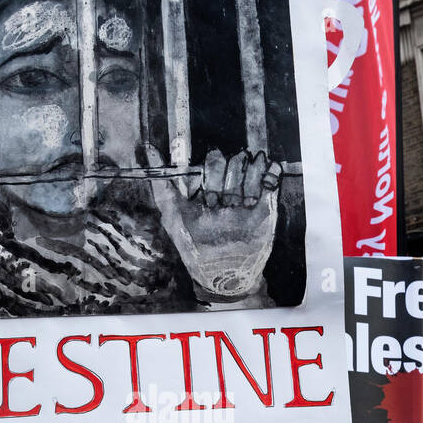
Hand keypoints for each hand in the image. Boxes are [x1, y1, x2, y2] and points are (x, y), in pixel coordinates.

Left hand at [145, 144, 281, 300]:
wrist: (222, 274)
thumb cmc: (193, 245)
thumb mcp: (172, 214)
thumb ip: (162, 183)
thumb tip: (148, 149)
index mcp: (209, 185)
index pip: (215, 159)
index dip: (213, 172)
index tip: (208, 196)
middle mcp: (229, 185)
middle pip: (236, 159)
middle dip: (229, 181)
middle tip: (225, 205)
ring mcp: (249, 192)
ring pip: (254, 163)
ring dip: (248, 183)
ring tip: (244, 205)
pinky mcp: (268, 202)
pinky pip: (273, 175)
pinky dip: (270, 175)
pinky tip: (260, 193)